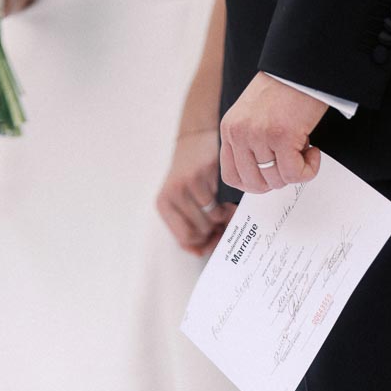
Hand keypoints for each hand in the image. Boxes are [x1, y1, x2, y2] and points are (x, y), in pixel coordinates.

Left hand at [156, 129, 233, 256]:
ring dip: (222, 219)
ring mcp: (187, 185)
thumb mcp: (184, 200)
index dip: (203, 243)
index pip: (185, 238)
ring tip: (225, 210)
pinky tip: (226, 198)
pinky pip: (220, 205)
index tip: (214, 239)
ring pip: (211, 219)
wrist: (197, 138)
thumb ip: (190, 227)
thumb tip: (200, 252)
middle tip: (223, 223)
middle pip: (199, 231)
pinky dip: (226, 206)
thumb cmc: (193, 174)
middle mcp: (172, 195)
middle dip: (214, 231)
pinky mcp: (203, 175)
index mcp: (164, 204)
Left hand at [220, 72, 326, 193]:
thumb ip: (250, 141)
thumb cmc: (284, 88)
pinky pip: (295, 174)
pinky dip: (309, 169)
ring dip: (296, 171)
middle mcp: (240, 134)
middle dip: (277, 180)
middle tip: (292, 162)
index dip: (253, 183)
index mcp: (230, 129)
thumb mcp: (254, 115)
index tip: (270, 177)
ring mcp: (259, 136)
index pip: (232, 176)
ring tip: (304, 147)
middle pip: (255, 183)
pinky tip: (314, 151)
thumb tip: (264, 174)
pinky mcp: (282, 136)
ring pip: (277, 180)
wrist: (301, 64)